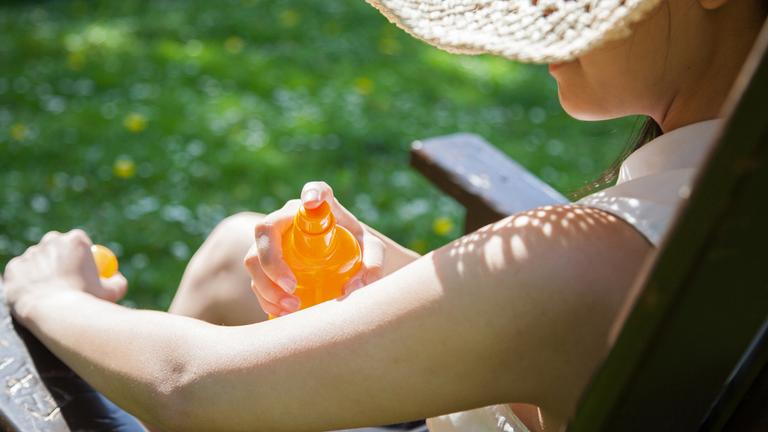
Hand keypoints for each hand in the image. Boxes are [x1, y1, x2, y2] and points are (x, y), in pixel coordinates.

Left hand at [3, 230, 127, 321]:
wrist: (58, 315)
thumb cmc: (87, 302)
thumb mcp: (112, 293)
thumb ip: (117, 282)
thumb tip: (116, 277)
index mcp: (75, 240)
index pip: (78, 241)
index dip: (80, 255)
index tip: (81, 269)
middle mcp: (51, 240)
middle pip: (54, 245)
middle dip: (58, 257)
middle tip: (63, 277)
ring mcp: (29, 253)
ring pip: (36, 260)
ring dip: (41, 271)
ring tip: (50, 293)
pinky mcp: (12, 269)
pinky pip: (20, 274)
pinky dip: (26, 283)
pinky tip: (36, 296)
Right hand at [244, 181, 384, 316]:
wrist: (343, 259)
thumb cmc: (356, 248)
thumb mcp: (372, 252)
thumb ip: (374, 263)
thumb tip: (351, 288)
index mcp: (322, 208)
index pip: (316, 190)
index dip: (312, 192)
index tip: (314, 202)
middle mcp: (291, 217)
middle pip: (266, 229)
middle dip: (272, 262)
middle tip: (292, 287)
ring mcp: (275, 239)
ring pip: (254, 257)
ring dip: (266, 286)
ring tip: (292, 306)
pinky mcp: (266, 261)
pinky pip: (255, 277)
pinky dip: (265, 297)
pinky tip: (283, 312)